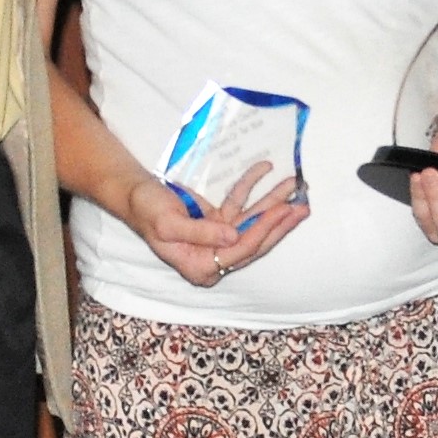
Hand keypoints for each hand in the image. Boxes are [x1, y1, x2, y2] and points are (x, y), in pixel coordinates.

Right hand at [122, 161, 309, 287]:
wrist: (134, 194)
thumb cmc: (147, 210)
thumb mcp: (168, 224)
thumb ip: (201, 233)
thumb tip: (233, 238)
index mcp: (200, 267)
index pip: (240, 250)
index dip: (263, 230)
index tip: (283, 212)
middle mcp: (212, 258)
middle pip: (254, 241)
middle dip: (279, 224)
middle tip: (303, 207)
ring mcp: (217, 239)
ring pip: (252, 223)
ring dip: (273, 205)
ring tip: (297, 191)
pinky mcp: (217, 222)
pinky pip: (239, 205)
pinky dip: (252, 188)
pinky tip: (265, 170)